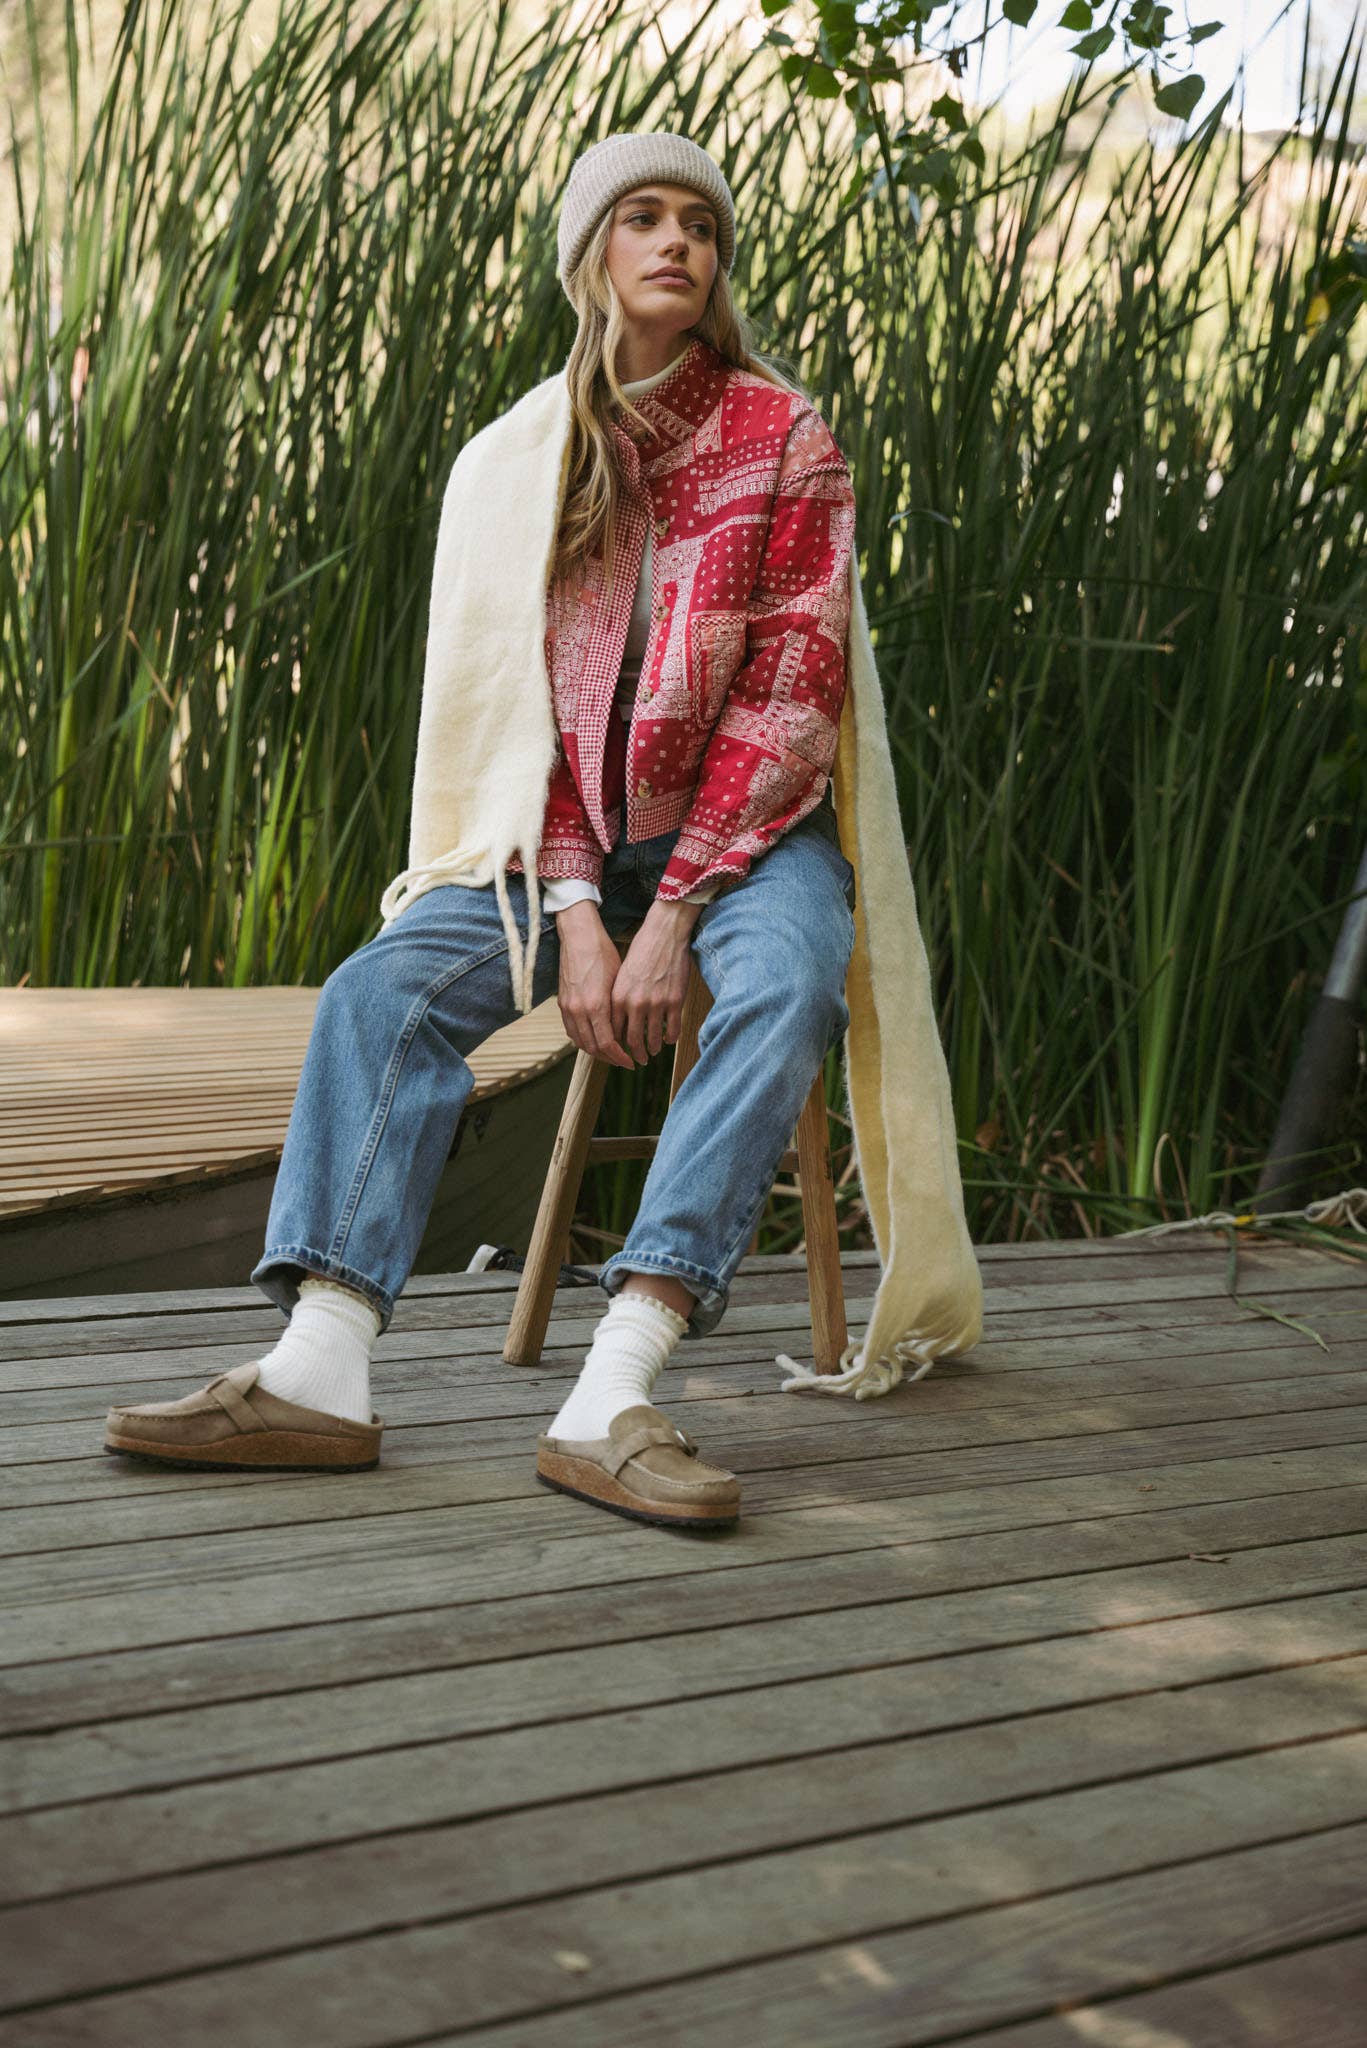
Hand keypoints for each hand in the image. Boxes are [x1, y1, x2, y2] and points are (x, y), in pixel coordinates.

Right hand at [555, 901, 635, 1067]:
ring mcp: (568, 1007)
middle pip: (592, 1048)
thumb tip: (627, 1030)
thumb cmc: (604, 954)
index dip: (619, 1057)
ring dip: (595, 1051)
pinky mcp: (562, 1002)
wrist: (579, 936)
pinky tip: (594, 1039)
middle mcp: (579, 1010)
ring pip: (579, 1042)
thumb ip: (619, 1009)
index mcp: (596, 1005)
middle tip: (623, 1061)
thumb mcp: (619, 981)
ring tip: (610, 1053)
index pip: (607, 1044)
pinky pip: (570, 1030)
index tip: (630, 1062)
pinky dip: (582, 1040)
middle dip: (609, 1058)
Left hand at [611, 899, 697, 1062]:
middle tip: (637, 1061)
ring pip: (653, 1038)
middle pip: (632, 1040)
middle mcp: (635, 1003)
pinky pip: (673, 1029)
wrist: (664, 934)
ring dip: (652, 1049)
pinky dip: (670, 1038)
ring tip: (652, 1053)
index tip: (619, 1052)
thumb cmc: (640, 951)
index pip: (613, 1031)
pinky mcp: (675, 1001)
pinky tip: (668, 1040)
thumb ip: (618, 998)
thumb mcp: (621, 975)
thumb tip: (616, 1023)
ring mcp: (656, 1003)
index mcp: (618, 997)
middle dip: (634, 1054)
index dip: (615, 1046)